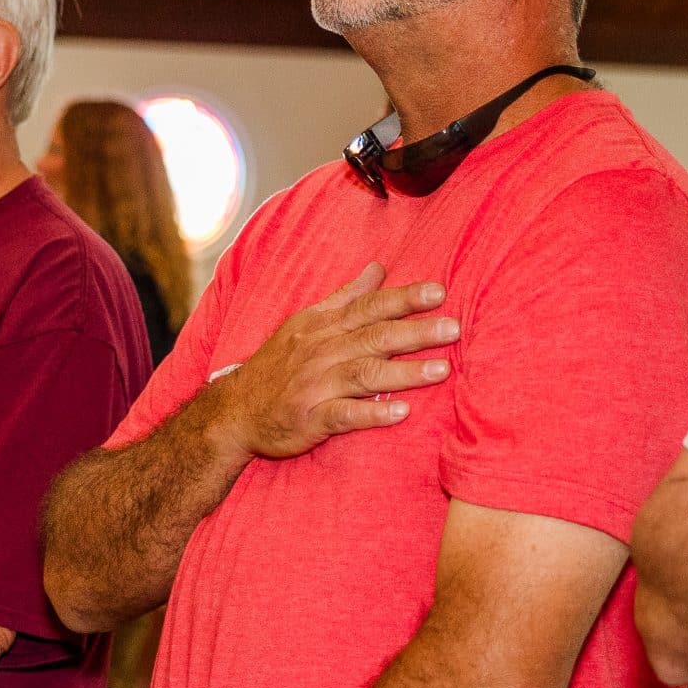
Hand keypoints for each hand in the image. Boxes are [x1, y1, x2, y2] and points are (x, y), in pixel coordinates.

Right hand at [208, 264, 456, 461]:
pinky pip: (344, 416)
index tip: (438, 292)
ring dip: (405, 372)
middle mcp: (321, 351)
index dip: (403, 299)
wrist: (234, 411)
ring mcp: (316, 386)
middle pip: (373, 337)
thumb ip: (345, 297)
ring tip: (442, 370)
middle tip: (454, 328)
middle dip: (416, 332)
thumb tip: (377, 268)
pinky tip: (401, 412)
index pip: (368, 307)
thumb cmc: (278, 365)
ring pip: (364, 374)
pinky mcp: (311, 419)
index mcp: (323, 326)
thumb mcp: (306, 323)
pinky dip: (372, 413)